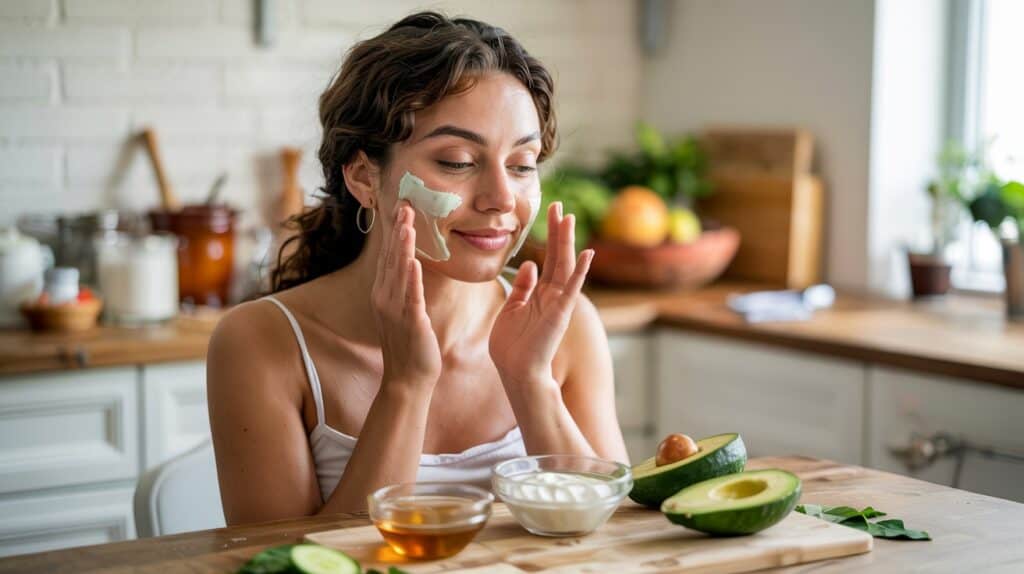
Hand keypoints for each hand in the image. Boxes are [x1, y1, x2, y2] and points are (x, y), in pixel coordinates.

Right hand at [372, 201, 441, 386]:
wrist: (407, 379)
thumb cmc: (409, 345)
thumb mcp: (403, 310)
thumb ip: (404, 286)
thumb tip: (409, 264)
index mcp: (384, 293)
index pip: (389, 255)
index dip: (395, 231)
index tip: (401, 208)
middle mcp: (384, 297)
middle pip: (391, 257)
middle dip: (398, 229)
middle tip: (405, 203)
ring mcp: (395, 310)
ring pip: (399, 272)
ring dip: (403, 246)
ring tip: (407, 222)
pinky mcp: (410, 322)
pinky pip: (410, 296)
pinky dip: (411, 278)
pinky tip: (413, 261)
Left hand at [489, 202, 593, 388]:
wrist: (516, 373)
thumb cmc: (512, 347)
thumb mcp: (511, 309)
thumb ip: (521, 287)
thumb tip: (529, 263)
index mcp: (540, 294)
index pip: (548, 258)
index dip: (549, 235)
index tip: (549, 212)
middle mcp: (552, 295)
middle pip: (558, 256)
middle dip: (558, 230)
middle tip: (558, 204)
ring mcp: (558, 303)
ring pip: (565, 265)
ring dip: (567, 241)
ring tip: (568, 217)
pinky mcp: (561, 313)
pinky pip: (572, 288)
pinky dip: (581, 271)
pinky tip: (589, 253)